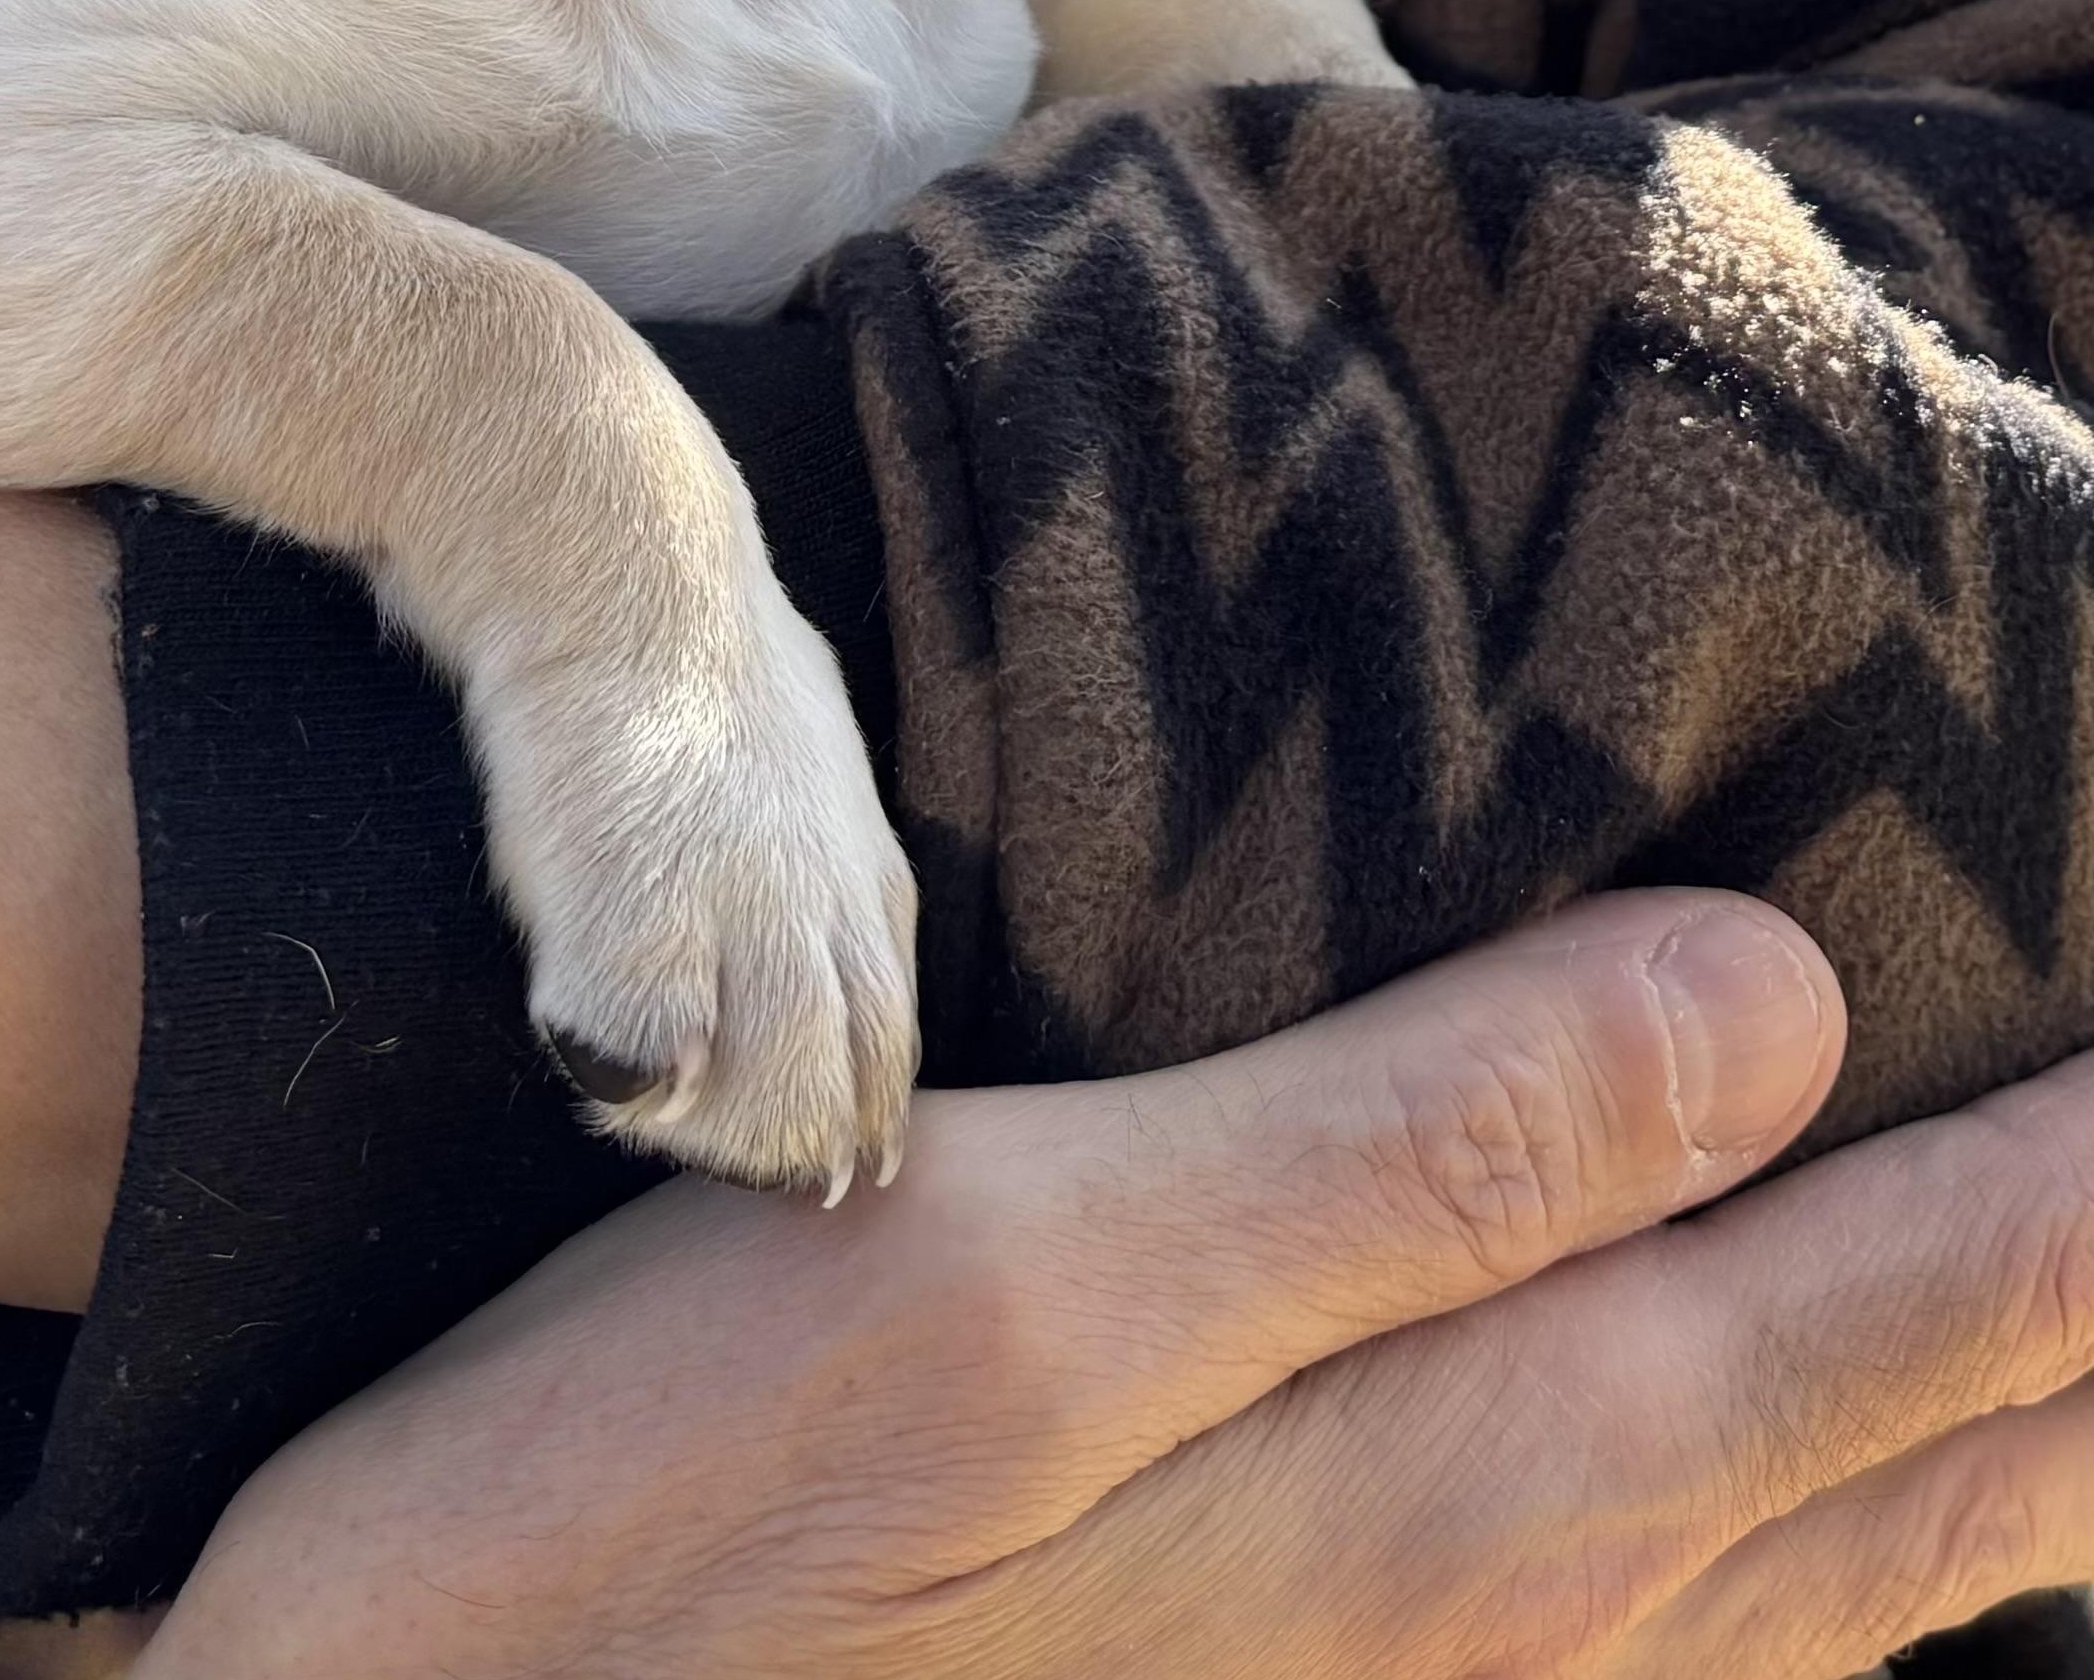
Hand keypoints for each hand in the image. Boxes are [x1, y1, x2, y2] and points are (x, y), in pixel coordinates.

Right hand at [146, 892, 2093, 1677]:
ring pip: (1839, 1598)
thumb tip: (1771, 1008)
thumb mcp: (1014, 1283)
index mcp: (1464, 1481)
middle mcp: (1505, 1644)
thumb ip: (1406, 1159)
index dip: (2090, 1183)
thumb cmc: (670, 1531)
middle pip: (1921, 1470)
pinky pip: (1688, 1672)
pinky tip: (1840, 1581)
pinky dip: (1837, 1594)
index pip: (1898, 1300)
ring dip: (2017, 1458)